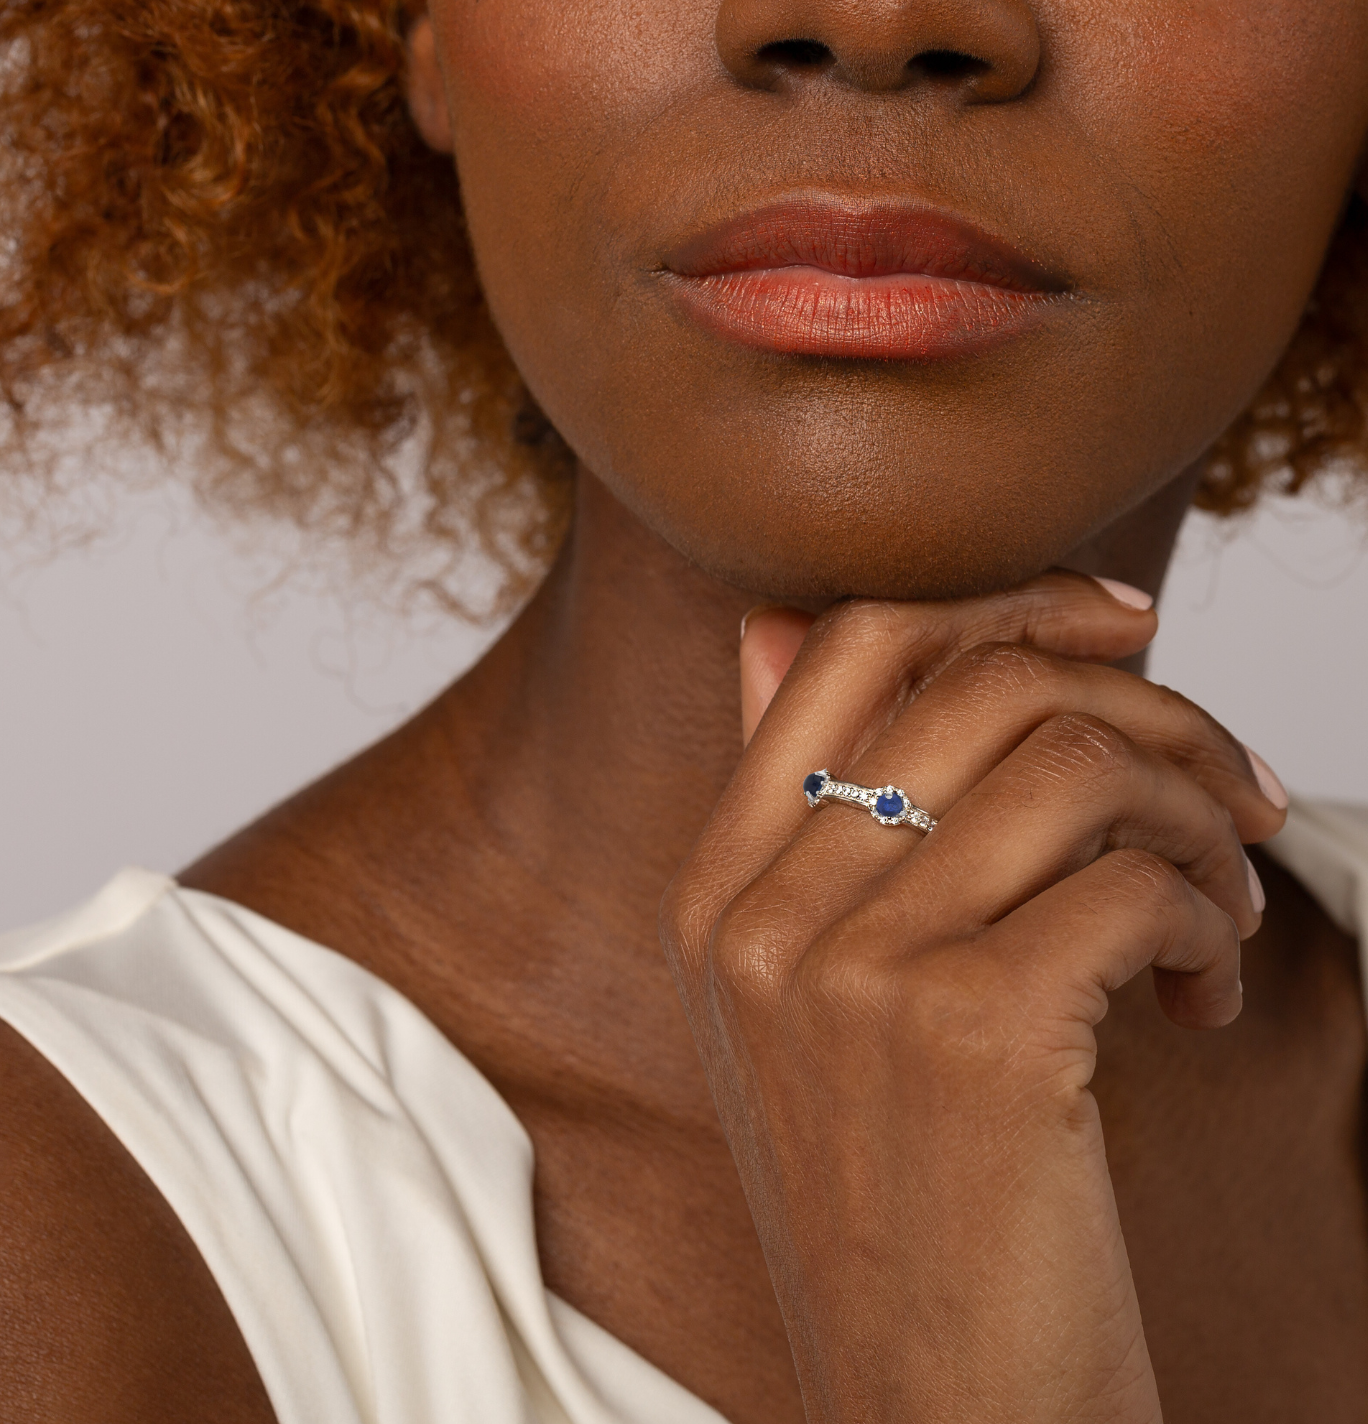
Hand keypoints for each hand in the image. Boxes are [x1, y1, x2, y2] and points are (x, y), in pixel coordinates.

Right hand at [659, 574, 1285, 1423]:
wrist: (937, 1404)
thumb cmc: (898, 1188)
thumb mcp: (798, 992)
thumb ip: (792, 805)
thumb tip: (777, 621)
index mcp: (714, 888)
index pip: (850, 645)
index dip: (1005, 599)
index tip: (1121, 623)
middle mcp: (765, 915)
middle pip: (985, 685)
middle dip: (1151, 707)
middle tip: (1229, 784)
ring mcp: (856, 973)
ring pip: (1075, 765)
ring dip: (1195, 817)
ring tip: (1220, 900)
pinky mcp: (974, 1034)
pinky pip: (1134, 884)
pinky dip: (1209, 916)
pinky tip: (1202, 988)